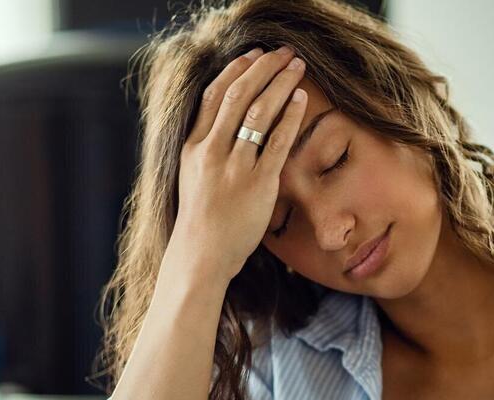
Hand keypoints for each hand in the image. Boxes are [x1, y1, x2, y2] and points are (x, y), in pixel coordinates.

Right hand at [170, 46, 308, 281]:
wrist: (203, 253)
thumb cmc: (202, 217)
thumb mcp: (192, 174)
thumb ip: (206, 146)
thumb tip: (225, 122)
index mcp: (193, 145)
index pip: (214, 95)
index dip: (236, 70)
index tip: (255, 55)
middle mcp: (211, 150)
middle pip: (239, 95)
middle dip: (264, 68)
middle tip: (284, 52)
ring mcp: (235, 166)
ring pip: (259, 112)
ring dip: (280, 83)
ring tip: (298, 66)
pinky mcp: (258, 183)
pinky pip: (277, 141)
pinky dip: (290, 116)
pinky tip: (301, 99)